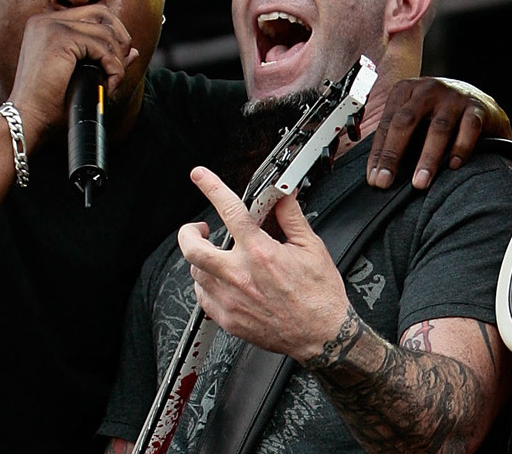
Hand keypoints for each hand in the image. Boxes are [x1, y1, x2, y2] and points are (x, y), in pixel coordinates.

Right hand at [6, 5, 136, 148]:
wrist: (28, 118)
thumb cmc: (49, 103)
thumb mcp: (82, 76)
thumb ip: (105, 58)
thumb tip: (133, 51)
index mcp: (45, 25)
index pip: (92, 14)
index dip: (112, 34)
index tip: (117, 60)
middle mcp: (46, 20)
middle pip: (101, 13)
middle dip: (120, 39)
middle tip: (121, 66)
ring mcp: (51, 26)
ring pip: (106, 32)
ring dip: (117, 60)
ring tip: (111, 83)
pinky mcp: (60, 38)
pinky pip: (102, 47)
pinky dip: (113, 67)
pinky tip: (107, 85)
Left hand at [179, 167, 349, 361]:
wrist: (322, 335)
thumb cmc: (320, 295)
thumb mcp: (312, 247)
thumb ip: (291, 217)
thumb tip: (282, 195)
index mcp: (260, 253)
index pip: (229, 211)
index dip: (211, 187)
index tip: (200, 176)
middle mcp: (240, 275)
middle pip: (192, 249)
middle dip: (188, 233)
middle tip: (198, 229)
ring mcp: (231, 300)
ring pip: (196, 273)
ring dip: (201, 259)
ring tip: (217, 256)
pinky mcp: (229, 320)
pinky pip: (203, 297)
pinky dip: (206, 284)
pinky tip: (220, 280)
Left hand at [366, 77, 511, 189]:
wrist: (480, 102)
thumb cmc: (439, 113)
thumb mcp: (415, 115)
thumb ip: (398, 135)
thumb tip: (377, 170)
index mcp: (406, 90)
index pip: (387, 123)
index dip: (378, 152)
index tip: (374, 178)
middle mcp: (428, 90)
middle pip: (406, 121)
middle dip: (393, 154)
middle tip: (386, 180)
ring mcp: (453, 97)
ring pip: (438, 128)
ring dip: (427, 158)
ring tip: (420, 182)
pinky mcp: (477, 108)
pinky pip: (469, 129)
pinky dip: (461, 148)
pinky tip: (453, 165)